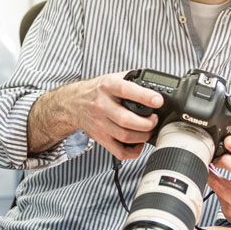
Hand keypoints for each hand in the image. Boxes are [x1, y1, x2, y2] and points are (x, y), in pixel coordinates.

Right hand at [27, 71, 159, 159]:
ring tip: (147, 130)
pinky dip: (133, 151)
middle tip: (154, 120)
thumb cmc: (96, 91)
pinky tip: (138, 143)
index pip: (126, 90)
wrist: (73, 103)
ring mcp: (100, 123)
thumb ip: (131, 78)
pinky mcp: (100, 137)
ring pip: (125, 136)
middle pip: (126, 119)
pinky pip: (118, 151)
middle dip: (147, 123)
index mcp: (107, 87)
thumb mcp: (111, 78)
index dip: (144, 97)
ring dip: (142, 136)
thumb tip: (152, 82)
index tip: (158, 101)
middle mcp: (102, 105)